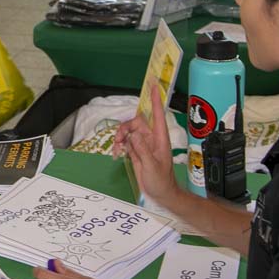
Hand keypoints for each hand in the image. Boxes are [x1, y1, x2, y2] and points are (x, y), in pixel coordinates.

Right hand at [113, 89, 182, 206]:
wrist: (160, 193)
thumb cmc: (161, 181)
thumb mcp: (152, 166)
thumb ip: (142, 150)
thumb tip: (133, 135)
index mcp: (160, 138)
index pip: (158, 114)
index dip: (155, 99)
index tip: (153, 84)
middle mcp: (151, 138)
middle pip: (136, 122)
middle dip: (125, 128)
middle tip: (119, 139)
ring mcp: (144, 144)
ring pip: (129, 131)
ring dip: (120, 138)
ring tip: (117, 149)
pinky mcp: (137, 151)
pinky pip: (126, 142)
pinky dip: (120, 146)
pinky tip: (118, 154)